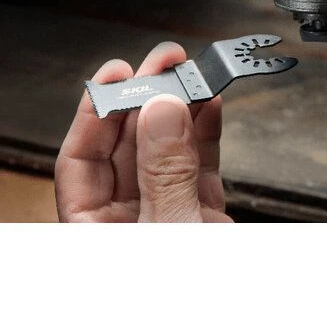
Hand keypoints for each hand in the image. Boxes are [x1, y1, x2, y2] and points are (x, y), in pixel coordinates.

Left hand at [55, 41, 231, 222]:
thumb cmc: (188, 308)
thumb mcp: (170, 230)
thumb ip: (166, 174)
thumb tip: (161, 111)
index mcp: (97, 229)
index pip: (82, 159)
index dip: (96, 112)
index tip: (118, 72)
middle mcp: (129, 217)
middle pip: (128, 145)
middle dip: (146, 98)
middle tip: (165, 61)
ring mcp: (169, 212)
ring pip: (168, 148)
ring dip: (181, 107)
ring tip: (192, 72)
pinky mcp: (203, 213)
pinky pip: (201, 162)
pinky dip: (207, 131)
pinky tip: (210, 103)